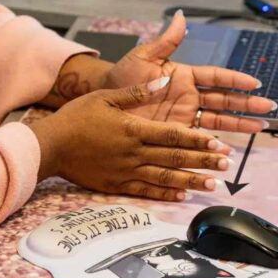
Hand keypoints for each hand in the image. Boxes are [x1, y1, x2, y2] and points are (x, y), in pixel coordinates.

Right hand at [28, 81, 233, 201]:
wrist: (51, 145)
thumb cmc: (75, 118)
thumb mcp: (105, 97)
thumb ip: (136, 93)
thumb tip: (164, 81)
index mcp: (133, 128)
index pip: (173, 135)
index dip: (198, 139)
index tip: (218, 142)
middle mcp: (134, 152)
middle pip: (175, 158)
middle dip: (203, 160)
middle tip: (226, 163)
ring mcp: (126, 171)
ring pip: (165, 178)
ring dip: (191, 180)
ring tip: (212, 183)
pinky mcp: (116, 185)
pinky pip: (145, 191)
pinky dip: (165, 194)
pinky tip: (181, 196)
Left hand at [106, 11, 273, 132]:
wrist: (105, 102)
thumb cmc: (122, 77)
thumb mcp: (143, 57)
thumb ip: (165, 41)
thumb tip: (181, 16)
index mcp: (184, 76)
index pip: (216, 77)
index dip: (235, 80)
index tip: (254, 83)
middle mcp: (189, 96)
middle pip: (224, 100)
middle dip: (246, 103)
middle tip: (268, 107)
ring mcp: (185, 116)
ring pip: (218, 120)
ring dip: (240, 123)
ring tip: (261, 126)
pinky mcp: (177, 133)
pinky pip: (199, 138)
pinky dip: (215, 142)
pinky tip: (231, 147)